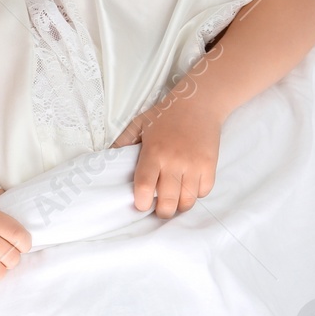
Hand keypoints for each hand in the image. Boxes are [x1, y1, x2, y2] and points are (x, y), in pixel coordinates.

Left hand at [114, 96, 221, 216]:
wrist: (199, 103)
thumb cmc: (166, 115)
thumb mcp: (138, 124)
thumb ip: (122, 143)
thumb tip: (105, 160)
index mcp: (153, 152)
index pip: (144, 186)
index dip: (141, 202)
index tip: (141, 205)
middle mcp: (174, 161)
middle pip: (168, 201)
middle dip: (162, 212)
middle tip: (159, 209)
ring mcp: (194, 165)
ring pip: (187, 201)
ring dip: (179, 205)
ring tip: (174, 200)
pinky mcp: (210, 165)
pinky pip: (204, 192)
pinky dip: (196, 194)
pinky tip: (189, 186)